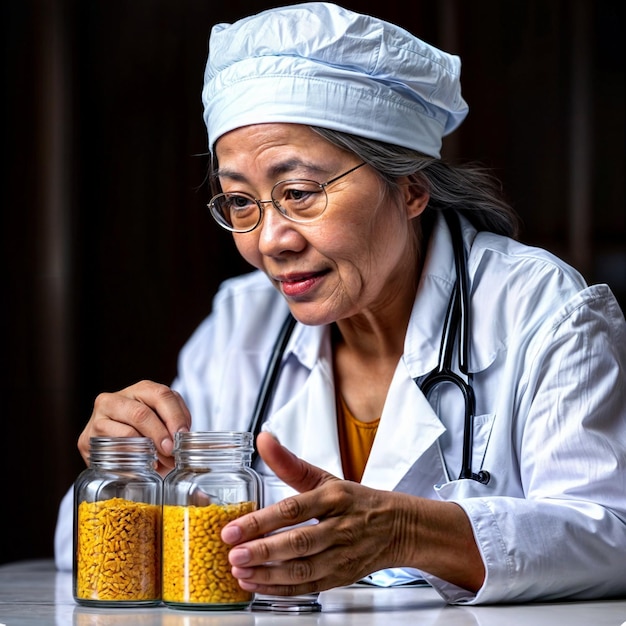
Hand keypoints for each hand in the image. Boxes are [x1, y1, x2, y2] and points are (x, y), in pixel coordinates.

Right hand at [77, 380, 190, 475]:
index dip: (175, 416)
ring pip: (127, 431)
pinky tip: (142, 465)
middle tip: (172, 452)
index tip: (183, 435)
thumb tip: (191, 448)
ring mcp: (98, 417)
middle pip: (142, 413)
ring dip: (147, 449)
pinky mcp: (87, 439)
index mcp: (141, 390)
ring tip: (161, 462)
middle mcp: (116, 398)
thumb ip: (177, 431)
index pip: (161, 394)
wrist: (115, 457)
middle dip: (161, 434)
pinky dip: (131, 458)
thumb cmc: (148, 439)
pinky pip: (112, 448)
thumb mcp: (166, 428)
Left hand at [221, 432, 414, 594]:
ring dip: (268, 574)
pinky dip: (281, 589)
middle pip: (298, 542)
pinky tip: (257, 584)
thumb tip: (263, 439)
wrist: (397, 527)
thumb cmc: (355, 501)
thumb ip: (289, 463)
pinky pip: (308, 586)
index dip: (262, 521)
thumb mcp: (324, 477)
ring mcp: (342, 555)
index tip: (233, 529)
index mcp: (334, 497)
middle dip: (263, 551)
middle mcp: (339, 527)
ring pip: (303, 569)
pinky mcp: (341, 577)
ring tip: (239, 571)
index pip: (294, 509)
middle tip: (233, 553)